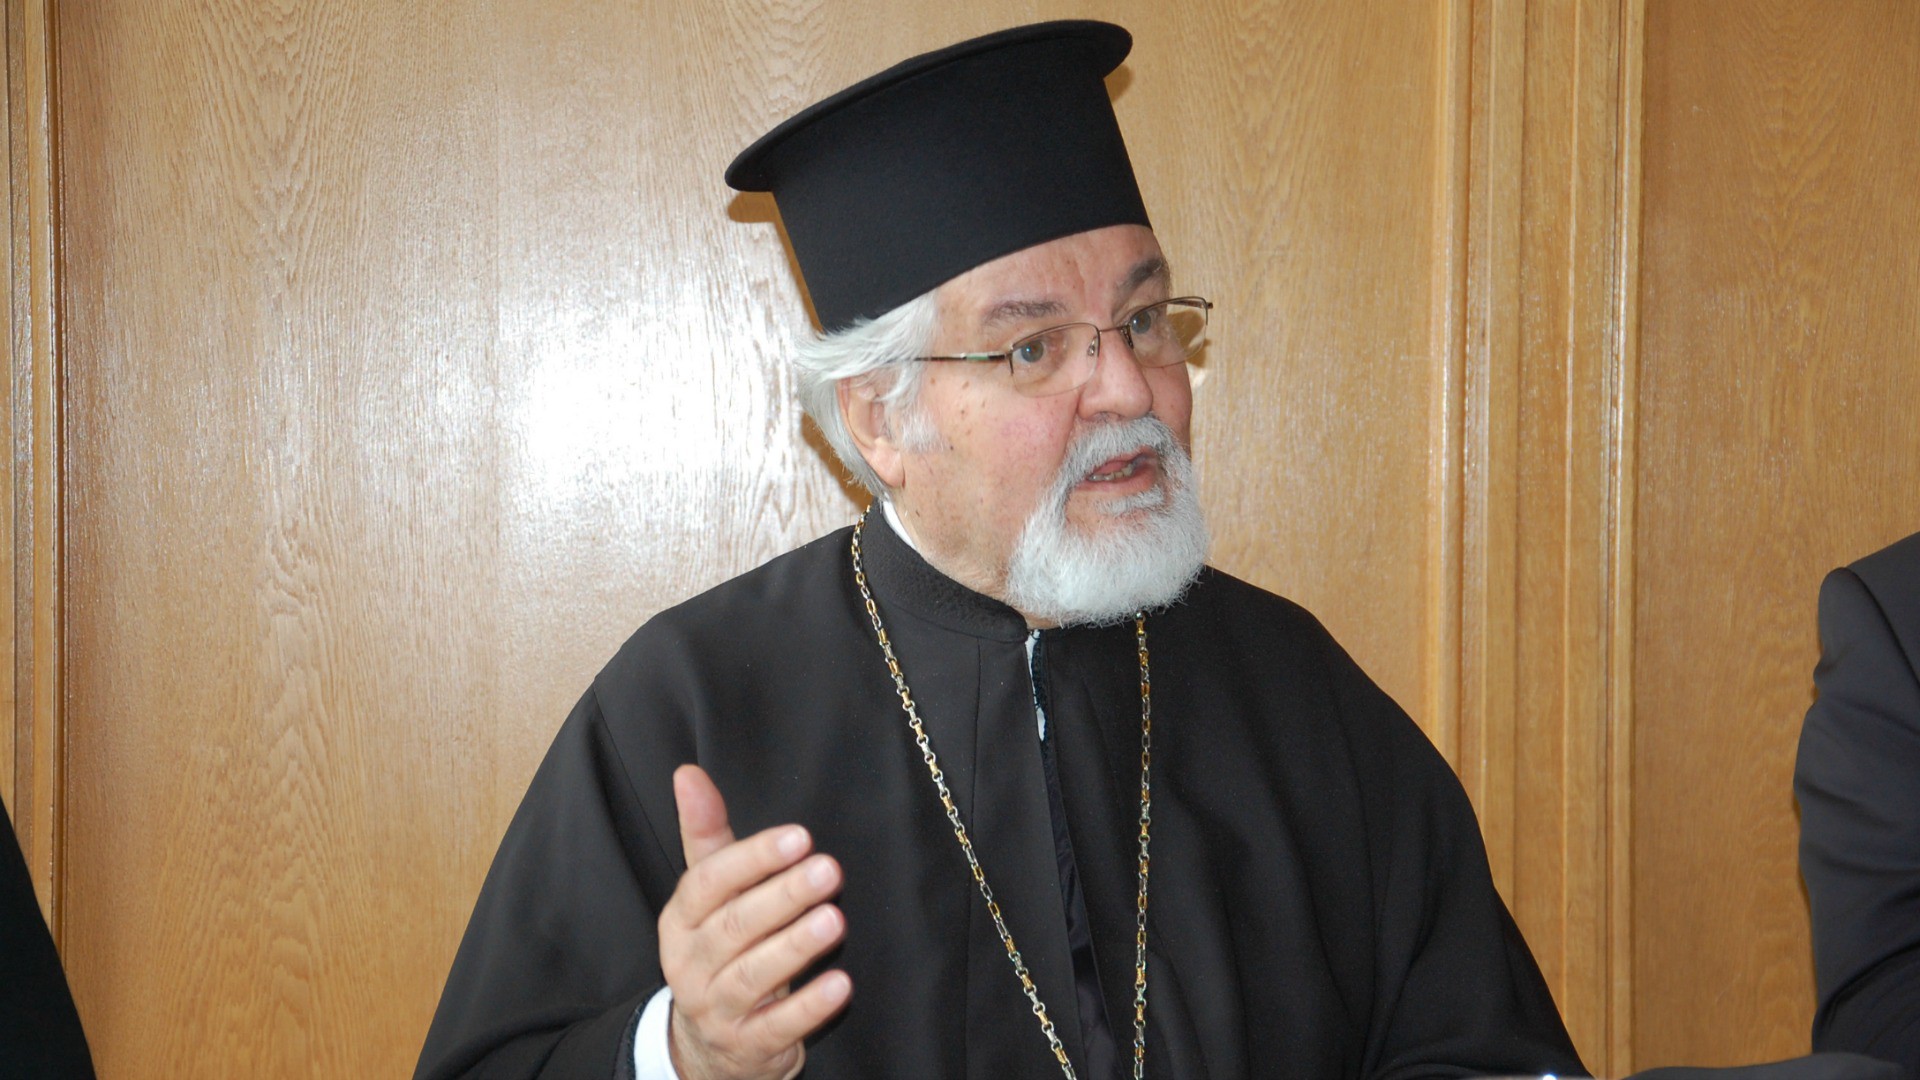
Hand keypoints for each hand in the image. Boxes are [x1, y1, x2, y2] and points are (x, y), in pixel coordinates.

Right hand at [660, 764, 850, 1079]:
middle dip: (783, 897)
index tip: (799, 837)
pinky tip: (840, 984)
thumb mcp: (708, 895)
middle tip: (829, 870)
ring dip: (795, 947)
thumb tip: (688, 773)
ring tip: (835, 919)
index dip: (752, 859)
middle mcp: (690, 963)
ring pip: (752, 976)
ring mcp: (714, 1008)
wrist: (709, 1043)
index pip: (709, 883)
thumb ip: (706, 835)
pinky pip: (777, 1026)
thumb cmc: (718, 948)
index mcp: (680, 919)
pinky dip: (808, 1007)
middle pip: (734, 927)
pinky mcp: (746, 1044)